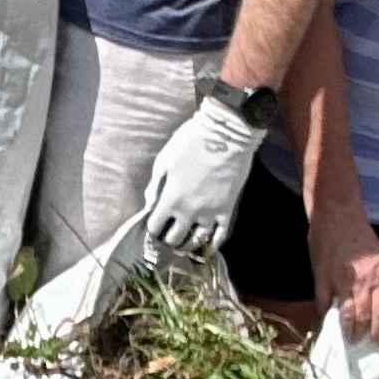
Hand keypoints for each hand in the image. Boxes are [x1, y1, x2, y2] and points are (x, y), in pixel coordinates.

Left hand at [135, 94, 265, 265]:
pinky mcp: (228, 211)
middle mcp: (189, 212)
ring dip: (189, 244)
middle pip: (175, 239)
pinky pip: (220, 236)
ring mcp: (210, 213)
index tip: (155, 226)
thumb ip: (155, 185)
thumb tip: (151, 202)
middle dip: (169, 239)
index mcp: (170, 199)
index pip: (156, 227)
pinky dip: (213, 244)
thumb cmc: (191, 142)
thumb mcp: (164, 160)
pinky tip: (208, 244)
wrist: (226, 134)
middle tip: (169, 234)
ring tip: (186, 241)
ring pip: (197, 241)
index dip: (153, 229)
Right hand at [318, 216, 378, 340]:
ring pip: (344, 314)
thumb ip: (376, 280)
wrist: (337, 214)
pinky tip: (325, 322)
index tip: (377, 341)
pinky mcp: (322, 278)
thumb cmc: (360, 233)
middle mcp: (362, 283)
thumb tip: (374, 301)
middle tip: (358, 343)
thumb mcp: (378, 257)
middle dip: (361, 333)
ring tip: (345, 339)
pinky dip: (325, 315)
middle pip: (362, 316)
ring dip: (345, 329)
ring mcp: (340, 282)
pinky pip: (323, 303)